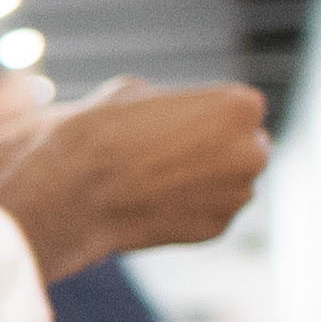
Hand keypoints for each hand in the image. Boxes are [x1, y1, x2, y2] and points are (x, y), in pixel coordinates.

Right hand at [0, 77, 268, 281]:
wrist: (68, 192)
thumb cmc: (96, 133)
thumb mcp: (134, 92)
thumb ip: (171, 104)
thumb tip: (173, 118)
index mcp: (240, 107)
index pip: (236, 106)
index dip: (201, 113)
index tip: (169, 122)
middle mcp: (252, 152)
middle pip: (242, 145)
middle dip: (212, 148)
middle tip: (163, 150)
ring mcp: (237, 195)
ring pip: (228, 181)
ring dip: (202, 178)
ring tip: (150, 177)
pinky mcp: (217, 229)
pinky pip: (210, 211)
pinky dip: (188, 206)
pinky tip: (150, 199)